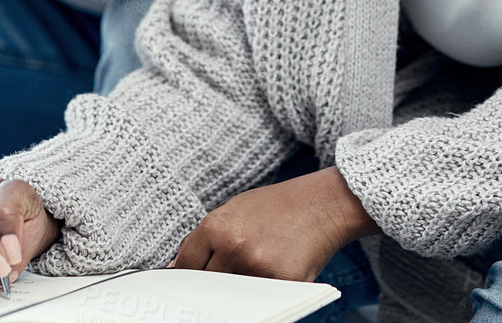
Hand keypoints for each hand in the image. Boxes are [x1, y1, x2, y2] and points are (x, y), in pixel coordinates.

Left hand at [171, 167, 378, 281]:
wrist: (323, 203)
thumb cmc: (278, 206)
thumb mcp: (235, 210)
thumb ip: (205, 238)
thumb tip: (178, 267)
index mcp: (217, 227)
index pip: (186, 267)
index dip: (186, 277)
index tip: (189, 285)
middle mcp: (234, 248)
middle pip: (206, 285)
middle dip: (210, 286)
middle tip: (221, 281)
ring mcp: (257, 268)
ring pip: (232, 295)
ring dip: (236, 292)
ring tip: (250, 272)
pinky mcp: (281, 283)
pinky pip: (261, 299)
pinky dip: (262, 294)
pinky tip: (271, 276)